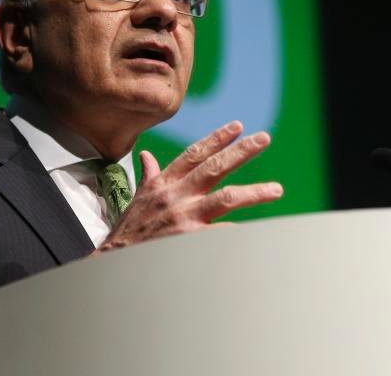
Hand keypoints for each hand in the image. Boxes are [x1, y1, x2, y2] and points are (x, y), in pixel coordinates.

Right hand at [95, 121, 282, 251]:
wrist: (113, 263)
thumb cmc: (129, 231)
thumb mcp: (138, 199)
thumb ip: (149, 176)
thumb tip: (148, 156)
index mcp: (163, 183)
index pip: (194, 154)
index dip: (217, 139)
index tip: (238, 127)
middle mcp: (175, 195)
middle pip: (214, 167)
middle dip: (241, 152)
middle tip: (264, 139)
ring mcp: (183, 217)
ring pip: (226, 198)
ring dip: (254, 193)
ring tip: (276, 189)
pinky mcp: (189, 240)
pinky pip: (221, 233)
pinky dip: (238, 232)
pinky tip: (257, 232)